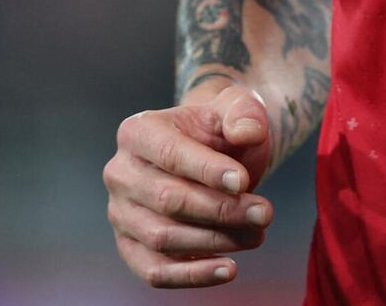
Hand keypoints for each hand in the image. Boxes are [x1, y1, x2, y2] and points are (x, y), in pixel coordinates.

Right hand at [104, 83, 276, 288]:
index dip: (207, 170)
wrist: (211, 157)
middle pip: (168, 200)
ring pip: (162, 238)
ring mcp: (121, 214)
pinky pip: (155, 271)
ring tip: (257, 235)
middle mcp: (120, 173)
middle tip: (265, 213)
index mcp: (137, 131)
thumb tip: (248, 132)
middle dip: (221, 210)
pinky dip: (192, 276)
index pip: (170, 154)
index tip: (244, 182)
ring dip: (214, 241)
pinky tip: (229, 269)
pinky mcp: (130, 247)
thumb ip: (244, 112)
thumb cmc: (220, 131)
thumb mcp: (236, 108)